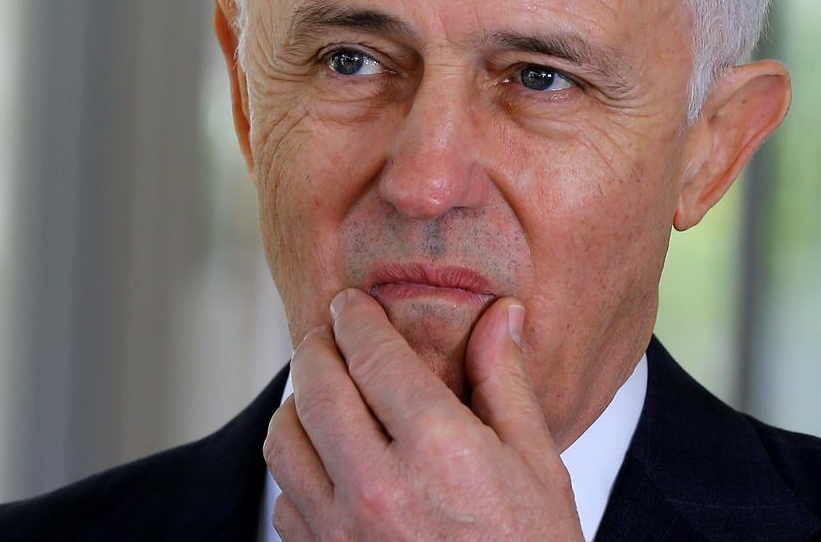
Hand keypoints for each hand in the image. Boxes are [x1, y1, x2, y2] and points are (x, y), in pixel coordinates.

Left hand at [263, 289, 584, 541]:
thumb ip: (506, 381)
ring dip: (298, 403)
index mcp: (439, 449)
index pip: (373, 356)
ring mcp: (343, 532)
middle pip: (316, 387)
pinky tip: (329, 460)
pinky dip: (298, 467)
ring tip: (324, 392)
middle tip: (329, 333)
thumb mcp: (537, 462)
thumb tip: (500, 315)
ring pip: (283, 440)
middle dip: (317, 346)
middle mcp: (379, 487)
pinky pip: (285, 498)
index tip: (352, 302)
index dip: (356, 318)